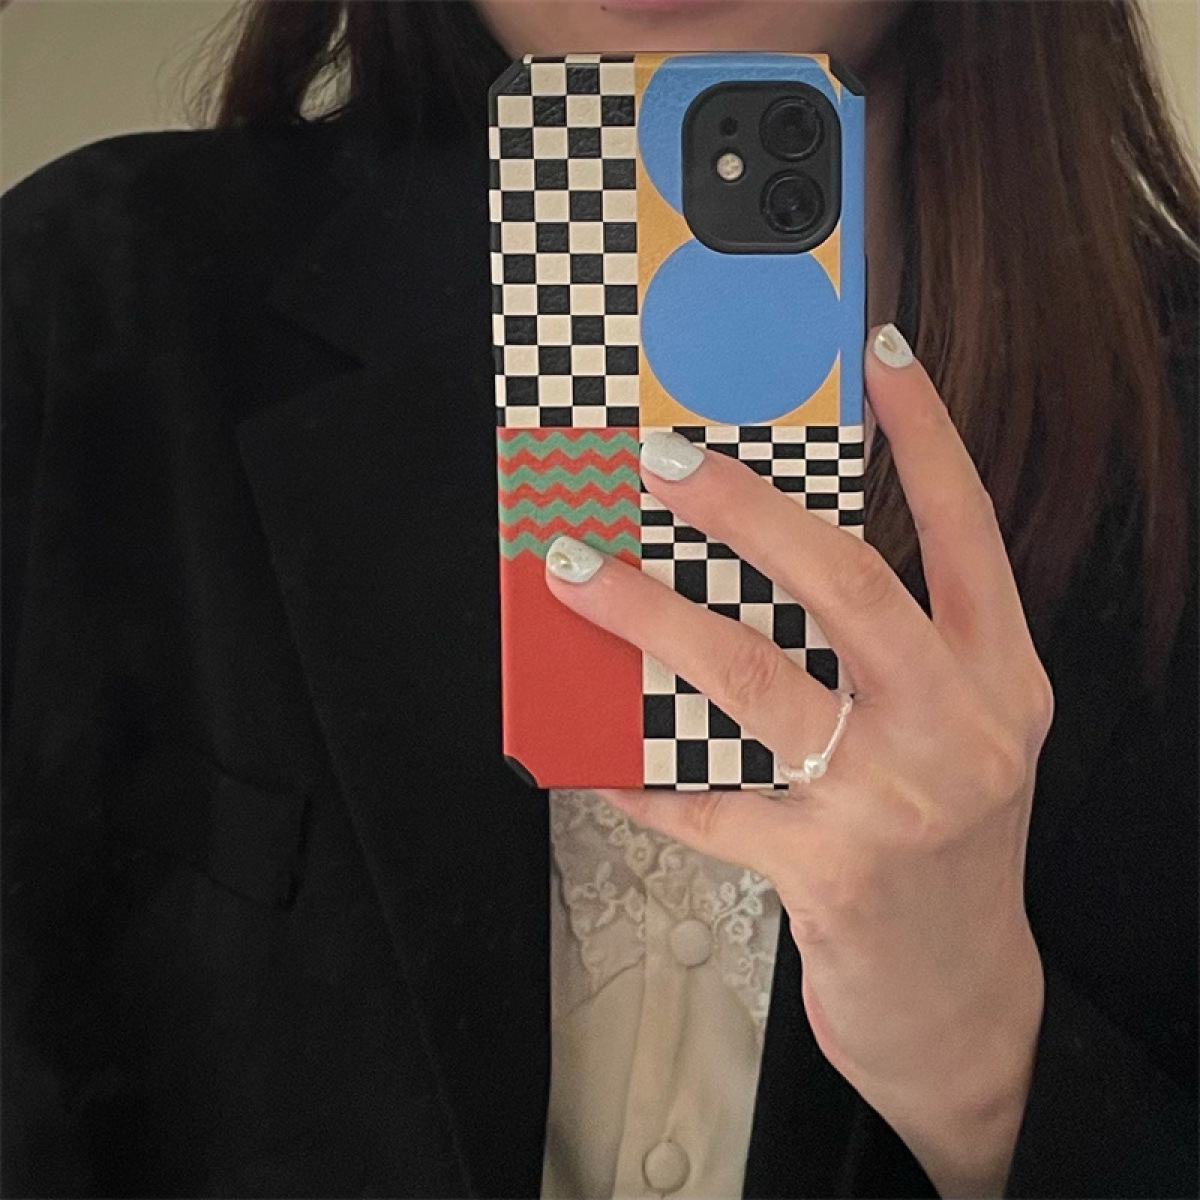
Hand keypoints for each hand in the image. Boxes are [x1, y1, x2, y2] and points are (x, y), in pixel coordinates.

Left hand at [543, 324, 1050, 1196]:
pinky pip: (703, 806)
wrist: (961, 998)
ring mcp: (894, 801)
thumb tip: (763, 566)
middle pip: (848, 582)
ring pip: (752, 679)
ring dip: (649, 617)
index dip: (928, 436)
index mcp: (999, 678)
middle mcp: (959, 727)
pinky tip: (584, 751)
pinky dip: (637, 776)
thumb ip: (887, 656)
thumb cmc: (946, 846)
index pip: (970, 531)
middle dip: (748, 509)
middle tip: (664, 460)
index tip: (881, 353)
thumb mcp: (952, 736)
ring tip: (578, 569)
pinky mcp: (827, 870)